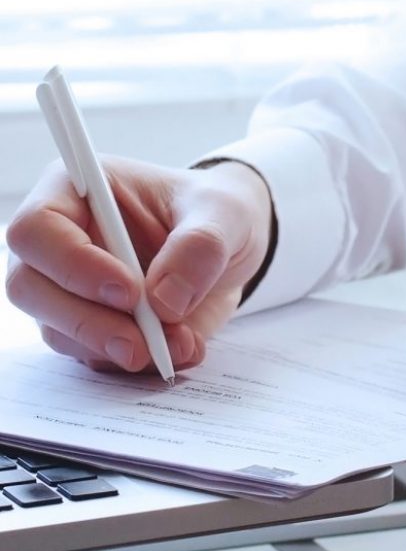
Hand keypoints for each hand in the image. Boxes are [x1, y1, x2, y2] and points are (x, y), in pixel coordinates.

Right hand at [5, 157, 273, 375]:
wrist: (229, 248)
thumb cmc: (215, 211)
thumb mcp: (226, 213)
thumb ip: (201, 245)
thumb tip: (165, 300)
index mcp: (78, 189)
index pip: (37, 227)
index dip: (72, 264)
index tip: (129, 291)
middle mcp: (60, 239)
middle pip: (29, 287)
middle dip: (85, 323)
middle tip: (140, 342)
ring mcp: (67, 287)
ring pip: (58, 330)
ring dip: (115, 347)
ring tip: (179, 342)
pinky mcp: (88, 326)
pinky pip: (93, 355)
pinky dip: (136, 360)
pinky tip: (179, 347)